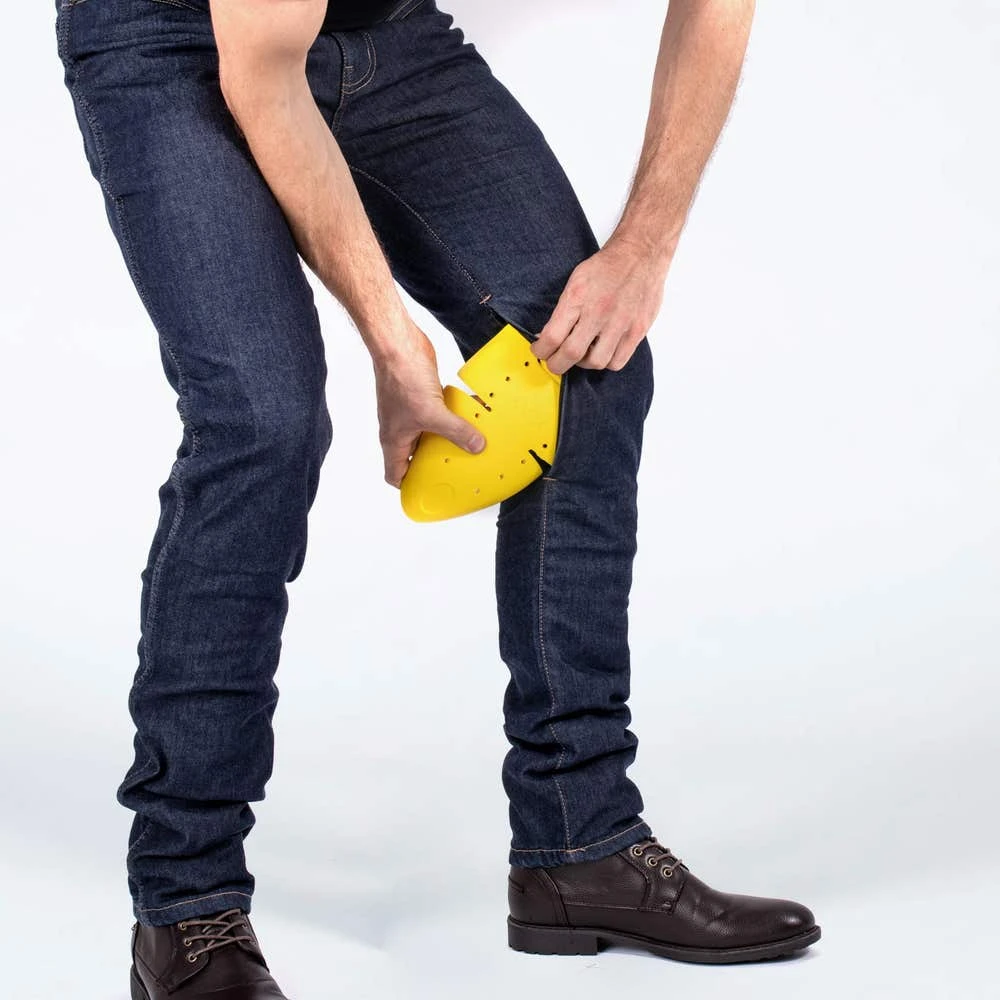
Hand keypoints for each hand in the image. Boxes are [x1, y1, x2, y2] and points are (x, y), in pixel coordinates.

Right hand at [373, 326, 485, 487]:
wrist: (398, 344)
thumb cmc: (401, 378)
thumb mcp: (433, 413)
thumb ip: (456, 432)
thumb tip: (477, 447)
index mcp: (394, 440)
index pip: (395, 474)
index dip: (409, 487)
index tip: (429, 491)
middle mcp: (401, 429)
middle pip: (416, 457)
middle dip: (436, 463)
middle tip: (458, 469)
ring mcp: (412, 412)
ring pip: (430, 434)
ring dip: (448, 439)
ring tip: (470, 446)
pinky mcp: (423, 396)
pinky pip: (439, 414)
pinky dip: (453, 418)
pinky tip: (471, 417)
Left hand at [530, 234, 670, 374]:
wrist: (641, 253)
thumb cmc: (607, 266)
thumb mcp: (576, 280)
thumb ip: (563, 310)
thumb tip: (547, 336)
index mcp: (578, 297)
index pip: (552, 336)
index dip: (541, 350)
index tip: (540, 351)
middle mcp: (599, 312)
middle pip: (571, 354)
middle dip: (557, 364)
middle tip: (555, 362)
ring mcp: (620, 323)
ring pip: (596, 363)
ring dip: (583, 363)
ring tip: (582, 353)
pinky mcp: (637, 330)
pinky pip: (618, 361)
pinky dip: (606, 362)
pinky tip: (602, 351)